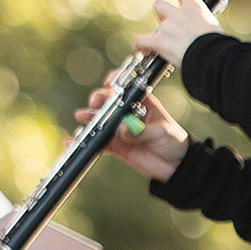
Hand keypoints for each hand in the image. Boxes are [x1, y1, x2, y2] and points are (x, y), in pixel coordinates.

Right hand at [73, 69, 190, 181]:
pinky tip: (74, 141)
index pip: (126, 88)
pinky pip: (98, 143)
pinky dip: (87, 142)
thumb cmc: (174, 142)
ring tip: (82, 117)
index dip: (116, 83)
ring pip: (101, 121)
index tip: (108, 84)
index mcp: (142, 103)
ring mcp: (120, 130)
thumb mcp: (162, 132)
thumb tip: (122, 130)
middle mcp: (128, 114)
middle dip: (99, 100)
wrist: (176, 167)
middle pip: (109, 102)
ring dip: (89, 118)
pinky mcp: (116, 146)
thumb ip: (142, 131)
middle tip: (95, 104)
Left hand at [132, 0, 220, 64]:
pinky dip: (140, 45)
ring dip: (159, 35)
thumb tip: (202, 31)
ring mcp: (167, 27)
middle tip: (171, 25)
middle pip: (159, 4)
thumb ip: (203, 23)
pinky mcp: (159, 41)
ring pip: (155, 28)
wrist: (211, 54)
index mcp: (194, 6)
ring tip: (166, 47)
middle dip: (162, 14)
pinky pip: (141, 41)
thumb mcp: (214, 26)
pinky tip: (140, 49)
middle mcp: (178, 14)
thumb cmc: (219, 44)